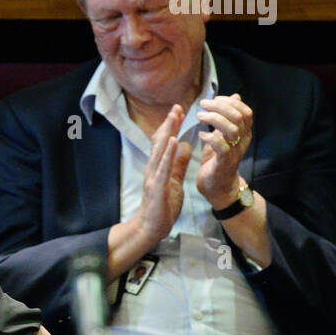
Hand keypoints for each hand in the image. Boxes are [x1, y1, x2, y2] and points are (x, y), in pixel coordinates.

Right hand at [136, 105, 192, 247]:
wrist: (151, 227)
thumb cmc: (162, 206)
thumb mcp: (174, 182)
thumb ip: (178, 164)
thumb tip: (184, 146)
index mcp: (158, 167)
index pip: (164, 142)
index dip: (171, 126)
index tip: (179, 111)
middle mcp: (153, 168)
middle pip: (160, 142)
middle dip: (169, 124)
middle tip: (177, 106)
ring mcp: (153, 176)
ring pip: (160, 150)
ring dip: (167, 132)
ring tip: (174, 117)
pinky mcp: (157, 186)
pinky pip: (163, 166)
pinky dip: (168, 152)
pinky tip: (173, 140)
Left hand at [196, 93, 252, 207]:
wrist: (218, 187)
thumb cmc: (218, 159)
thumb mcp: (223, 134)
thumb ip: (228, 117)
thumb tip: (235, 96)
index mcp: (244, 133)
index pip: (245, 111)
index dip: (230, 102)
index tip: (214, 99)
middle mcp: (243, 141)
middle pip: (239, 117)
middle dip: (220, 107)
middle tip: (203, 106)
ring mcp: (235, 152)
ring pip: (232, 129)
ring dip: (213, 119)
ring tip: (199, 117)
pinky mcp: (224, 163)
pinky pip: (221, 146)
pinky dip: (209, 137)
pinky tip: (201, 136)